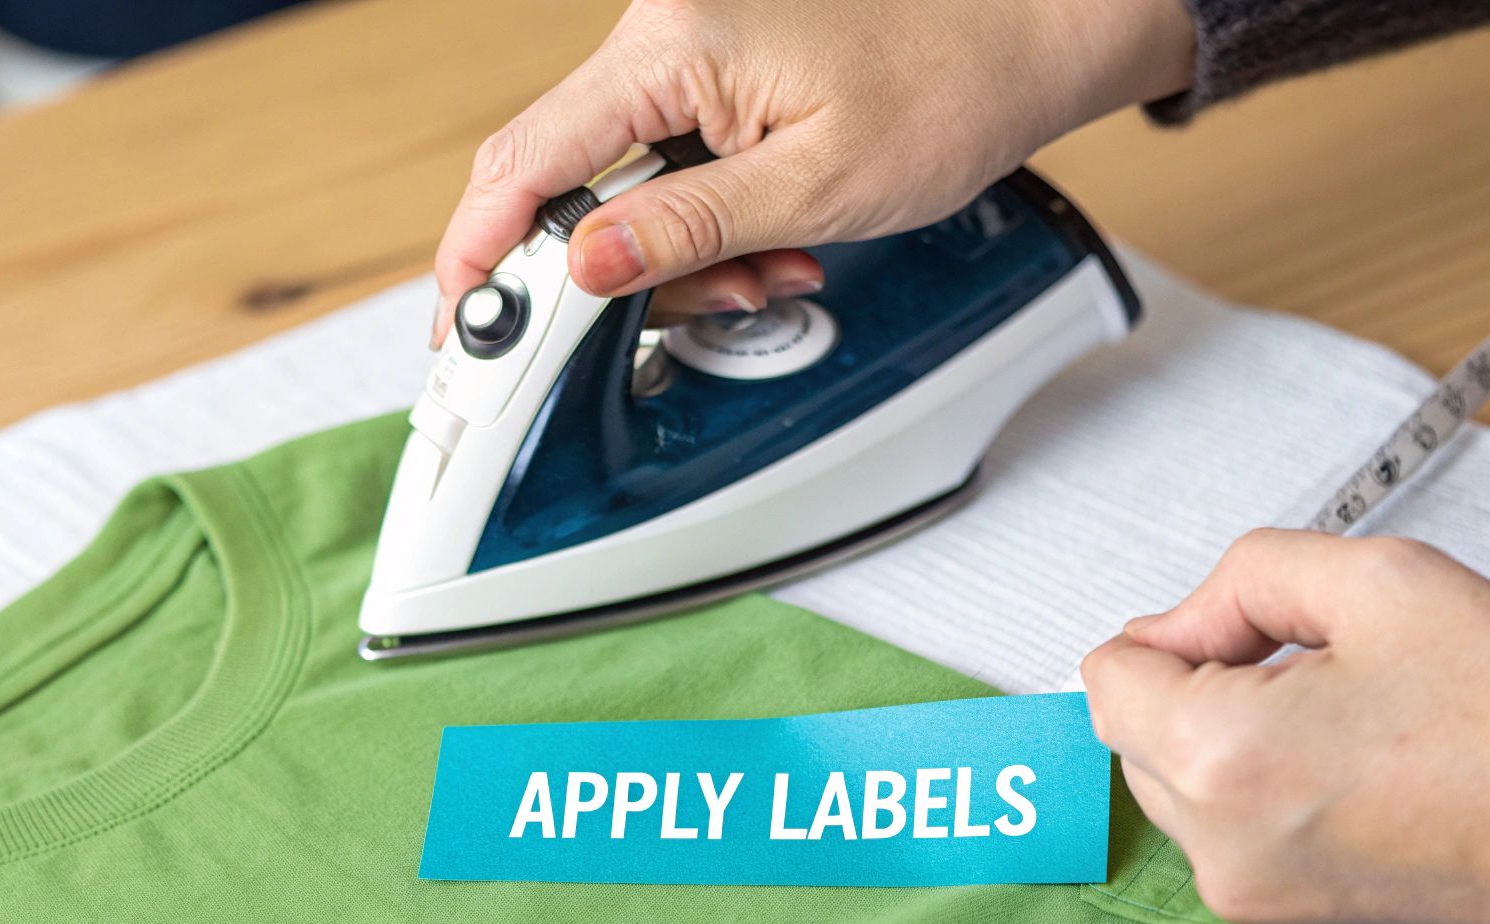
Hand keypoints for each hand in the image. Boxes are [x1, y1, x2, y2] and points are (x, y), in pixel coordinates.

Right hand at [429, 0, 1195, 344]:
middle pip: (564, 172)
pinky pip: (666, 156)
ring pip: (620, 177)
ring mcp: (686, 44)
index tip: (465, 327)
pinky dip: (699, 217)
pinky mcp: (715, 65)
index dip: (483, 251)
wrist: (1025, 34)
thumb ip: (686, 230)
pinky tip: (767, 239)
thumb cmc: (950, 87)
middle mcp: (663, 27)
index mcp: (673, 43)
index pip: (529, 156)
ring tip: (765, 269)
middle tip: (678, 313)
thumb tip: (581, 267)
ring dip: (669, 252)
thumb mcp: (815, 187)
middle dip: (604, 267)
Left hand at [1080, 528, 1489, 923]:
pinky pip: (1243, 849)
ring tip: (1353, 725)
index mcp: (1219, 757)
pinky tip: (1367, 779)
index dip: (1172, 632)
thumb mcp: (1376, 579)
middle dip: (1199, 688)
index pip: (1106, 678)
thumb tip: (1175, 622)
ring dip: (1235, 748)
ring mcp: (1263, 906)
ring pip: (1187, 797)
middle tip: (1315, 666)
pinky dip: (1274, 807)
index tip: (1241, 626)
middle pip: (1139, 741)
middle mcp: (1222, 851)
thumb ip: (1241, 579)